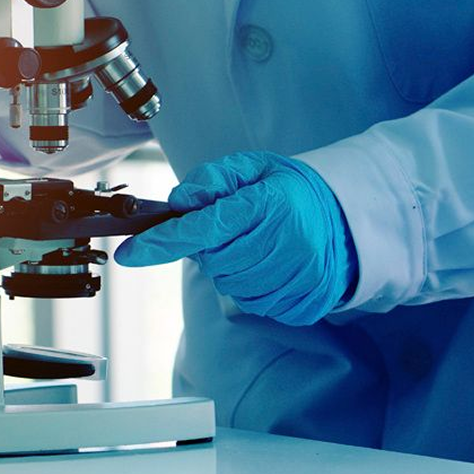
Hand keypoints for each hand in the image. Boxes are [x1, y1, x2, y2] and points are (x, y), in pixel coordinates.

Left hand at [113, 151, 357, 325]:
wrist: (345, 219)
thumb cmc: (289, 191)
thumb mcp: (252, 169)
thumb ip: (212, 179)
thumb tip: (179, 201)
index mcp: (268, 205)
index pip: (202, 227)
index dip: (161, 243)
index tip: (128, 254)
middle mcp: (285, 243)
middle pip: (213, 261)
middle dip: (211, 248)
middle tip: (233, 231)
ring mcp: (298, 278)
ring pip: (232, 285)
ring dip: (232, 269)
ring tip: (256, 245)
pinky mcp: (304, 303)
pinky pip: (256, 304)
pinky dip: (253, 287)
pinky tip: (271, 266)